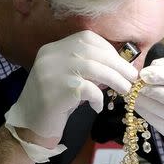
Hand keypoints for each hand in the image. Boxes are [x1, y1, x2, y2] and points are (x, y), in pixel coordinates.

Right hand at [5, 30, 137, 160]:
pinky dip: (98, 98)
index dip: (108, 49)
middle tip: (132, 76)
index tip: (121, 62)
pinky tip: (98, 107)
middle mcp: (51, 56)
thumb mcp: (70, 78)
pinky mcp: (57, 90)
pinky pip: (88, 89)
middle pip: (92, 52)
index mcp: (54, 49)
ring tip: (126, 90)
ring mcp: (52, 72)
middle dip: (117, 64)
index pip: (87, 38)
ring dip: (115, 79)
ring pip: (93, 68)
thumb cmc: (56, 102)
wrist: (31, 125)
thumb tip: (120, 66)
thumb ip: (89, 67)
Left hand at [135, 58, 163, 139]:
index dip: (159, 75)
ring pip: (162, 113)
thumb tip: (145, 74)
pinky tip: (138, 103)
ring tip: (134, 93)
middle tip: (137, 85)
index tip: (143, 73)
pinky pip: (156, 123)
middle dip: (151, 90)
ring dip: (144, 102)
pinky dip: (144, 111)